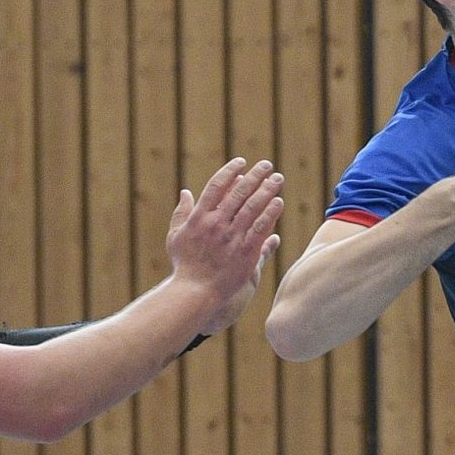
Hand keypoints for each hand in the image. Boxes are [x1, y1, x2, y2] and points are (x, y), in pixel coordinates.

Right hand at [167, 157, 284, 335]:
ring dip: (266, 190)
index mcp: (199, 218)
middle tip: (267, 164)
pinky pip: (260, 227)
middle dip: (254, 176)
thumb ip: (181, 213)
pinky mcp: (245, 251)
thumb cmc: (185, 265)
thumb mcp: (176, 237)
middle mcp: (215, 224)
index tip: (242, 162)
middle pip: (238, 193)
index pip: (216, 187)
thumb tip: (185, 192)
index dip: (230, 171)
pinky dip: (270, 213)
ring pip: (252, 207)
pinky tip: (279, 201)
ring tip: (277, 178)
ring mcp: (231, 237)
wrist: (195, 292)